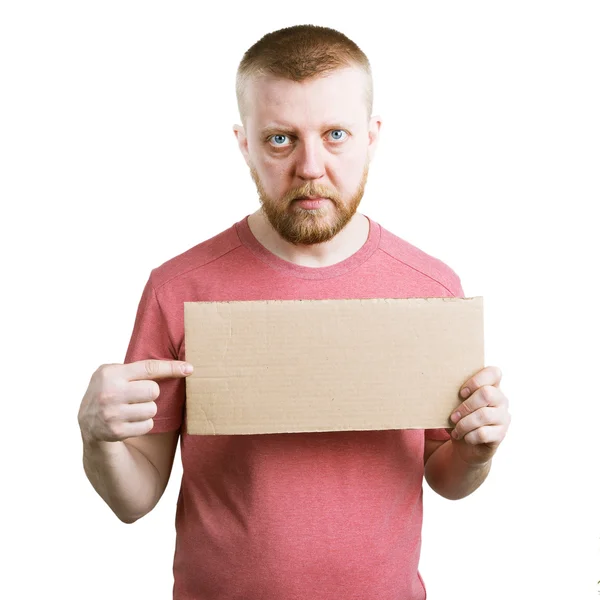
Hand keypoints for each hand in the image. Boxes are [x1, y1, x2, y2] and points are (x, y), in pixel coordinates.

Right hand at [77, 359, 193, 443]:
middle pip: (153, 390)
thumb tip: (176, 366)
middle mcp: (110, 393)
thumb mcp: (112, 373)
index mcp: (110, 374)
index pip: (148, 368)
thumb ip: (136, 368)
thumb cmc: (107, 391)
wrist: (87, 422)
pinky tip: (131, 421)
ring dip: (147, 409)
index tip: (189, 368)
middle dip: (150, 393)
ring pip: (152, 409)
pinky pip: (148, 425)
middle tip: (138, 395)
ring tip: (132, 409)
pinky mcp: (116, 431)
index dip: (171, 368)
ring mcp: (112, 413)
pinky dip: (144, 423)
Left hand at [449, 365, 510, 464]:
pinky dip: (469, 436)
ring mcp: (503, 417)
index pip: (493, 372)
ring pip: (484, 415)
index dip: (476, 380)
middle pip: (486, 393)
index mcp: (491, 386)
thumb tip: (436, 389)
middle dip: (465, 406)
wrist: (467, 446)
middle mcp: (501, 400)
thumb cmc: (461, 418)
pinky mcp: (500, 434)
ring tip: (455, 429)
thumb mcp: (457, 404)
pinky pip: (483, 433)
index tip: (461, 392)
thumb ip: (455, 395)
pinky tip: (464, 437)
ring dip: (464, 423)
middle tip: (453, 416)